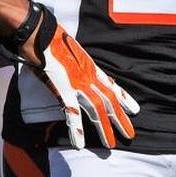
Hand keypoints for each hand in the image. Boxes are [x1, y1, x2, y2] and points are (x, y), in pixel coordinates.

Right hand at [31, 11, 139, 149]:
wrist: (41, 32)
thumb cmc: (51, 38)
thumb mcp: (70, 50)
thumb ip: (75, 64)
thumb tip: (74, 71)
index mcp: (90, 67)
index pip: (111, 86)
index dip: (124, 98)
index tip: (134, 109)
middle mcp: (88, 76)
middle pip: (109, 101)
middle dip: (120, 119)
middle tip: (129, 134)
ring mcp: (78, 83)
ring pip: (97, 109)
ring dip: (104, 128)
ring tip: (111, 144)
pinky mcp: (64, 89)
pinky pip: (72, 113)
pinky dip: (76, 129)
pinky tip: (79, 143)